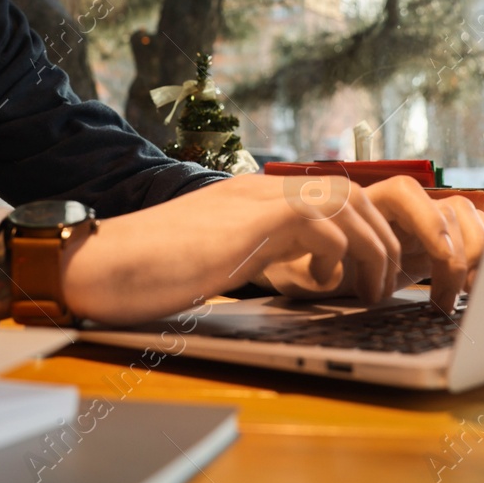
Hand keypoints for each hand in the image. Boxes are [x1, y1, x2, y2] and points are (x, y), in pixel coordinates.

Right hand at [58, 173, 483, 325]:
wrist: (98, 265)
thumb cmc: (145, 273)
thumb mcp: (215, 261)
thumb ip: (254, 256)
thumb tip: (292, 276)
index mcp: (251, 199)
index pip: (331, 198)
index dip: (363, 235)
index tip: (372, 277)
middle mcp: (258, 190)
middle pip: (353, 193)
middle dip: (383, 241)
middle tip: (385, 287)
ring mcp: (253, 199)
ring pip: (347, 201)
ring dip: (372, 249)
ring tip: (371, 291)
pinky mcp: (248, 219)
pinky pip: (320, 221)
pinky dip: (339, 255)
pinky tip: (326, 287)